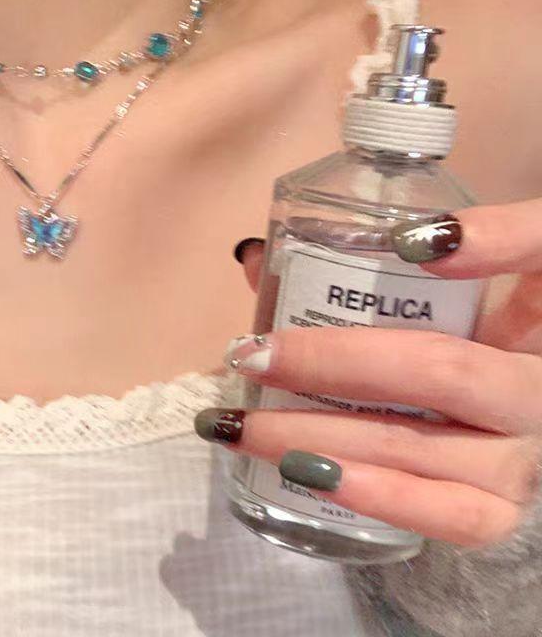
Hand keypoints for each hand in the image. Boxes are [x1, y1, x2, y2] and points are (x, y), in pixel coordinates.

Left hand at [196, 198, 541, 546]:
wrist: (495, 435)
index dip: (494, 239)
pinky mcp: (505, 510)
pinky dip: (372, 494)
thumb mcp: (435, 305)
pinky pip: (447, 513)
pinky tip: (303, 474)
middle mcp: (535, 381)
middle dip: (333, 361)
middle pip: (440, 367)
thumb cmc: (451, 354)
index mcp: (532, 308)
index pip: (541, 248)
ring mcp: (526, 452)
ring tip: (239, 425)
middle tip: (252, 355)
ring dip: (316, 434)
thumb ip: (360, 273)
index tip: (408, 240)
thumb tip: (257, 261)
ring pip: (421, 444)